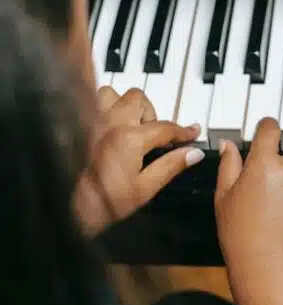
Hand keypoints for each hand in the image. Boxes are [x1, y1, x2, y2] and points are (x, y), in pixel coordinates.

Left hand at [74, 87, 204, 235]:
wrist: (66, 210)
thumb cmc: (102, 204)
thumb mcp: (145, 189)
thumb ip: (171, 166)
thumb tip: (192, 154)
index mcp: (130, 138)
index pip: (165, 127)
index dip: (183, 131)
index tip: (192, 133)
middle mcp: (110, 123)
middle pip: (139, 99)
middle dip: (152, 114)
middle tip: (155, 135)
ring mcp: (90, 122)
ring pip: (112, 94)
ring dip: (125, 106)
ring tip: (131, 125)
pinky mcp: (76, 127)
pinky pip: (91, 105)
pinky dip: (105, 110)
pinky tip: (109, 128)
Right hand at [214, 118, 282, 304]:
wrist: (267, 266)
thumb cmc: (240, 234)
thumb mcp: (223, 197)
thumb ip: (228, 165)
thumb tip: (229, 144)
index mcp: (262, 163)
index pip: (269, 130)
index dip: (267, 130)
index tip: (267, 133)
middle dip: (278, 177)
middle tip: (264, 204)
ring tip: (279, 219)